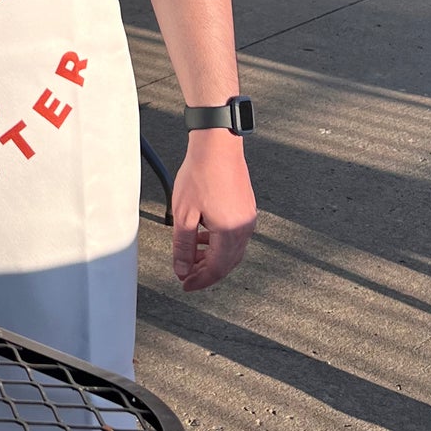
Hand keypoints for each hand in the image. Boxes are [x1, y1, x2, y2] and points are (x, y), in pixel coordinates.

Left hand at [170, 130, 255, 290]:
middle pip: (227, 263)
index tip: (185, 285)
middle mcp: (244, 228)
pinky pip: (235, 236)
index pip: (216, 269)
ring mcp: (248, 218)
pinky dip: (220, 243)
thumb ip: (183, 246)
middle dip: (206, 272)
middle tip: (187, 275)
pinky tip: (205, 236)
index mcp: (230, 233)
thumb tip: (182, 269)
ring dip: (213, 257)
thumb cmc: (200, 174)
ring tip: (193, 256)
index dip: (199, 280)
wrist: (217, 145)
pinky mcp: (247, 208)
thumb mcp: (184, 214)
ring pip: (232, 251)